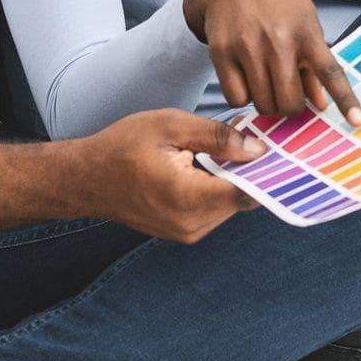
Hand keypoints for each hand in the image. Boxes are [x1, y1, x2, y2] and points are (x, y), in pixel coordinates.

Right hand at [73, 110, 263, 242]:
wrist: (86, 179)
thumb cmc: (123, 147)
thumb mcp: (171, 126)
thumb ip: (217, 136)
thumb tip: (257, 149)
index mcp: (188, 196)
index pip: (248, 192)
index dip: (265, 169)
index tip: (275, 147)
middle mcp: (191, 224)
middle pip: (242, 199)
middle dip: (248, 170)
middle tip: (244, 136)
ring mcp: (187, 233)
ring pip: (231, 205)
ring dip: (233, 180)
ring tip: (220, 148)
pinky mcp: (183, 234)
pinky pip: (215, 211)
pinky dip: (218, 189)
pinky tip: (206, 166)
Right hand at [183, 0, 360, 123]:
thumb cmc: (275, 5)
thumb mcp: (304, 21)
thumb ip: (315, 61)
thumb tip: (322, 105)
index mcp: (306, 31)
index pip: (330, 71)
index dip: (346, 99)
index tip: (358, 122)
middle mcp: (278, 39)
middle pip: (291, 102)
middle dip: (291, 107)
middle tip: (286, 93)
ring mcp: (247, 46)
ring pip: (264, 104)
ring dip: (267, 102)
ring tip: (265, 81)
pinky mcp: (221, 53)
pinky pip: (236, 99)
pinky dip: (243, 97)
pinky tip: (245, 79)